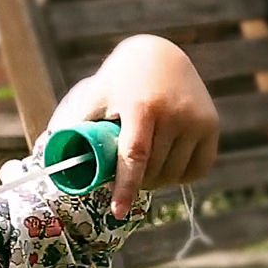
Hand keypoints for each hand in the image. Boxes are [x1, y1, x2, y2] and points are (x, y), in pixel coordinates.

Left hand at [48, 34, 218, 217]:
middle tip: (123, 179)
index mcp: (142, 106)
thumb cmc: (118, 82)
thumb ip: (78, 125)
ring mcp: (197, 120)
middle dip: (137, 183)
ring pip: (175, 173)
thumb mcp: (95, 95)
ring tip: (143, 172)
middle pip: (154, 170)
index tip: (117, 211)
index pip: (134, 157)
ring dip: (157, 182)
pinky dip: (180, 177)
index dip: (125, 188)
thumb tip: (56, 161)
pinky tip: (166, 168)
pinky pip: (198, 168)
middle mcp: (174, 113)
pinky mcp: (212, 125)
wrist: (159, 55)